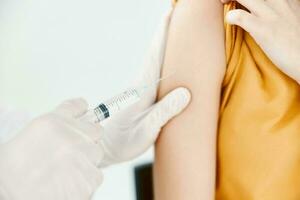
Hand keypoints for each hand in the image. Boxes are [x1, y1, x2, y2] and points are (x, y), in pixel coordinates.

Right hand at [0, 99, 103, 199]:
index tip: (84, 113)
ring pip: (96, 155)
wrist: (8, 191)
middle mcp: (71, 135)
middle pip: (96, 132)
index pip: (78, 106)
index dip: (82, 112)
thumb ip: (55, 128)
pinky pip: (96, 176)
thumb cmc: (13, 168)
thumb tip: (70, 128)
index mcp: (54, 122)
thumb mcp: (31, 136)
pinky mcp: (88, 178)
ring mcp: (82, 156)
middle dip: (87, 141)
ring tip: (65, 174)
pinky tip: (68, 185)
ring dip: (86, 162)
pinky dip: (86, 181)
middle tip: (71, 155)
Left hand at [97, 9, 190, 166]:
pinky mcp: (141, 97)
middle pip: (155, 53)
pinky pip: (154, 72)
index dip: (163, 34)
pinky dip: (161, 60)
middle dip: (165, 32)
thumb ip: (164, 111)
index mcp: (142, 88)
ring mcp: (140, 90)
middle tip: (175, 14)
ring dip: (163, 44)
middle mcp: (141, 84)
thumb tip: (186, 92)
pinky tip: (166, 61)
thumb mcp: (147, 129)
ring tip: (174, 31)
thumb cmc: (124, 141)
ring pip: (154, 61)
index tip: (170, 14)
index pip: (155, 55)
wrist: (105, 148)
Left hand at [222, 0, 299, 82]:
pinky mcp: (264, 30)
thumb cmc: (296, 43)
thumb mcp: (291, 18)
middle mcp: (280, 2)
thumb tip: (257, 11)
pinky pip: (239, 16)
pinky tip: (231, 22)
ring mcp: (271, 15)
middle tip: (226, 0)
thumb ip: (278, 10)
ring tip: (225, 5)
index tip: (241, 0)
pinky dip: (230, 17)